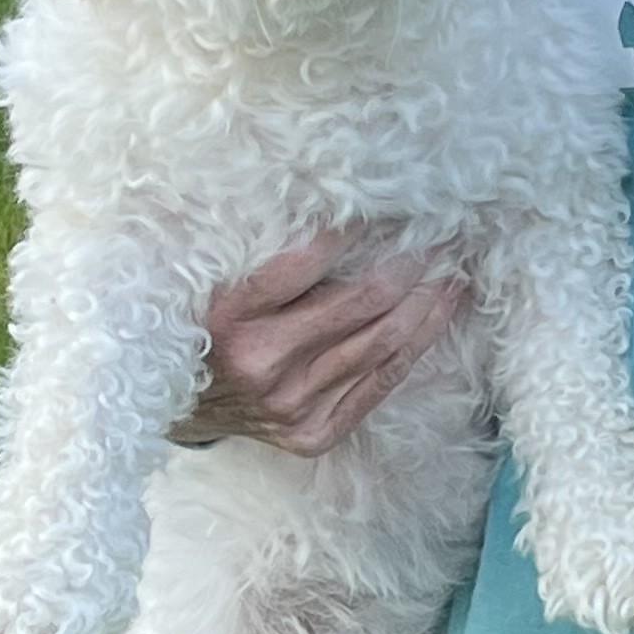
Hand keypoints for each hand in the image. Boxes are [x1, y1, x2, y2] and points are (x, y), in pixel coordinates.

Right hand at [172, 225, 468, 456]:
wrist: (179, 407)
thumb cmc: (205, 326)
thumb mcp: (217, 280)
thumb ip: (267, 248)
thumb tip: (344, 199)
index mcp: (231, 317)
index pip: (307, 261)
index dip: (356, 227)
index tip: (389, 199)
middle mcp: (262, 364)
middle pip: (362, 303)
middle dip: (411, 261)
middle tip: (444, 229)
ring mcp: (291, 405)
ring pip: (384, 342)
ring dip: (429, 299)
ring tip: (454, 265)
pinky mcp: (313, 434)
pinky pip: (383, 382)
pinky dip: (420, 341)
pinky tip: (442, 309)